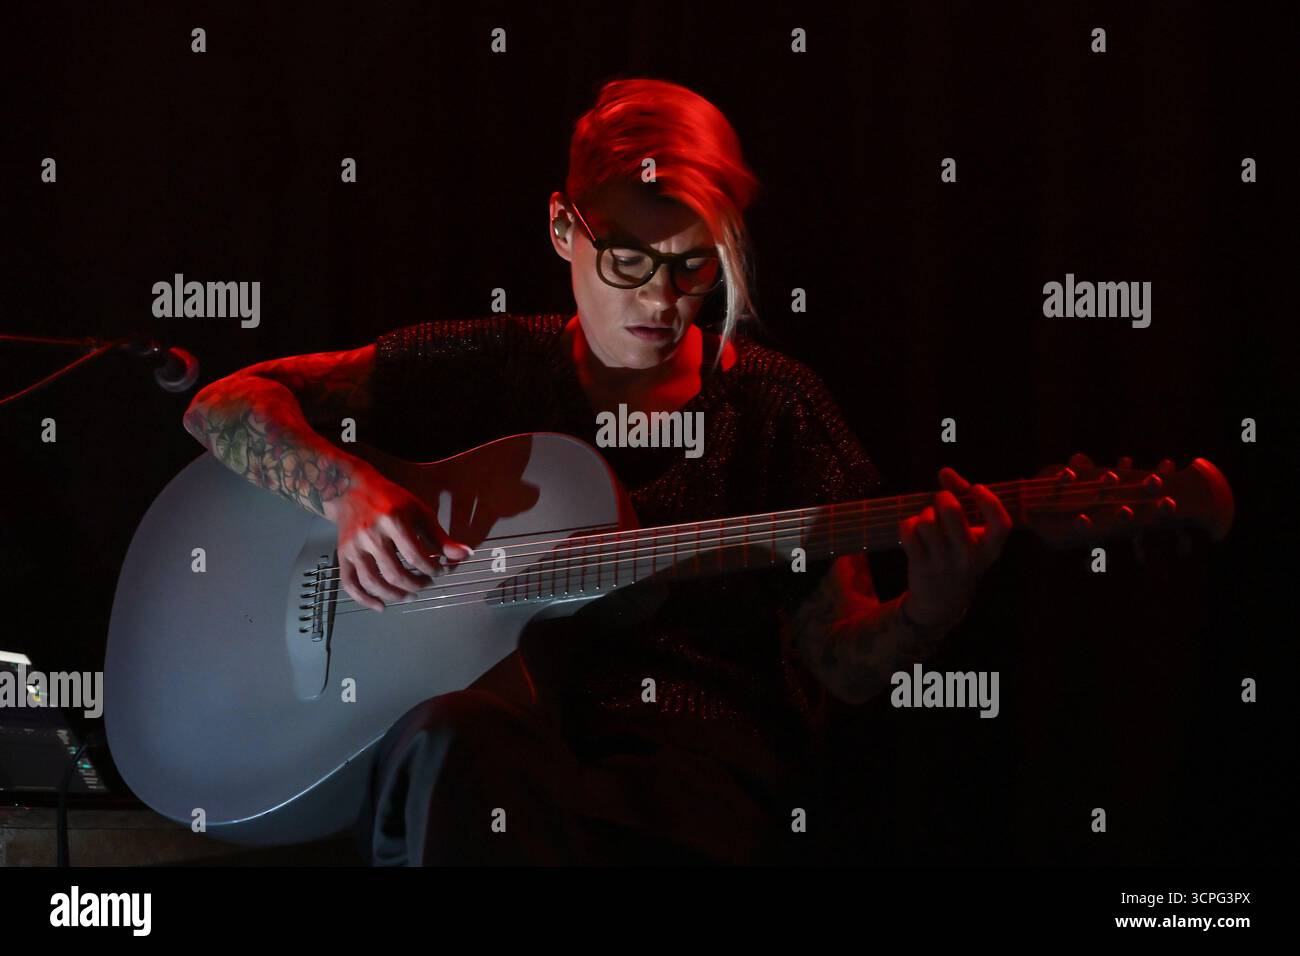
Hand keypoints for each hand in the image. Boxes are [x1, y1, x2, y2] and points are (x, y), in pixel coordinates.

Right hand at [323, 464, 472, 611]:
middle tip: (426, 583)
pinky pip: (350, 583)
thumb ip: (441, 537)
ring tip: (410, 595)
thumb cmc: (390, 501)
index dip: (432, 569)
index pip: (416, 556)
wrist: (352, 490)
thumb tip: (464, 555)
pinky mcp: (343, 555)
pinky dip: (365, 599)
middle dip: (416, 585)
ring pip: (373, 582)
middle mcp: (370, 535)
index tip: (440, 570)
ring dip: (395, 595)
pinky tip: (381, 605)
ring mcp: (354, 547)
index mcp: (393, 521)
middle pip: (395, 573)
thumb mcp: (419, 512)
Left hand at [899, 467, 1011, 628]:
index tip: (976, 488)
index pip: (1001, 524)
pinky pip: (908, 532)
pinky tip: (913, 531)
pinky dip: (907, 525)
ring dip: (923, 514)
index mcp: (990, 549)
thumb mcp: (971, 535)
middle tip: (942, 501)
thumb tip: (945, 471)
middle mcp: (969, 556)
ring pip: (926, 521)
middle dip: (943, 498)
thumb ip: (963, 499)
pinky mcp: (921, 566)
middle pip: (952, 511)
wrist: (942, 601)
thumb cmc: (958, 556)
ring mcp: (944, 563)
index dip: (989, 501)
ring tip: (927, 521)